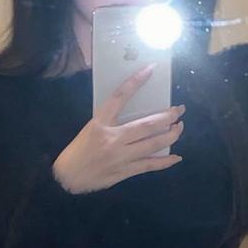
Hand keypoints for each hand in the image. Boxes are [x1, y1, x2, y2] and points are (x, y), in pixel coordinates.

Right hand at [52, 67, 185, 193]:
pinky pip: (150, 165)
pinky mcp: (125, 171)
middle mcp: (112, 138)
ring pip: (153, 144)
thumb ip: (109, 121)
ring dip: (170, 135)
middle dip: (167, 117)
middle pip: (146, 125)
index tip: (150, 70)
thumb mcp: (90, 129)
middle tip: (179, 110)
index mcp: (100, 123)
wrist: (67, 177)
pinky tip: (176, 157)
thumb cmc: (78, 151)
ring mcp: (120, 156)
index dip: (135, 82)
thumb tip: (132, 113)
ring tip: (179, 128)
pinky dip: (165, 161)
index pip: (119, 97)